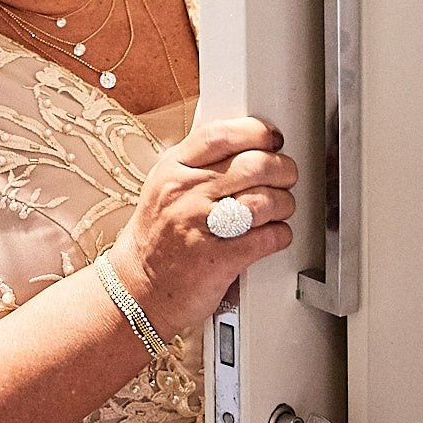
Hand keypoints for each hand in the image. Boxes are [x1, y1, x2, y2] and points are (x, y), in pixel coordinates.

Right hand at [106, 116, 298, 337]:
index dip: (256, 132)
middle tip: (285, 176)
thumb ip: (197, 165)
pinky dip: (280, 235)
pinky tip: (272, 235)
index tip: (272, 139)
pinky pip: (269, 237)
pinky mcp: (220, 260)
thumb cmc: (155, 239)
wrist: (137, 290)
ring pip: (266, 200)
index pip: (221, 135)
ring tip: (279, 210)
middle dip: (282, 169)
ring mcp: (201, 226)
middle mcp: (186, 194)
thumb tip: (244, 146)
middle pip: (253, 164)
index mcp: (172, 170)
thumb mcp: (163, 188)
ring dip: (284, 204)